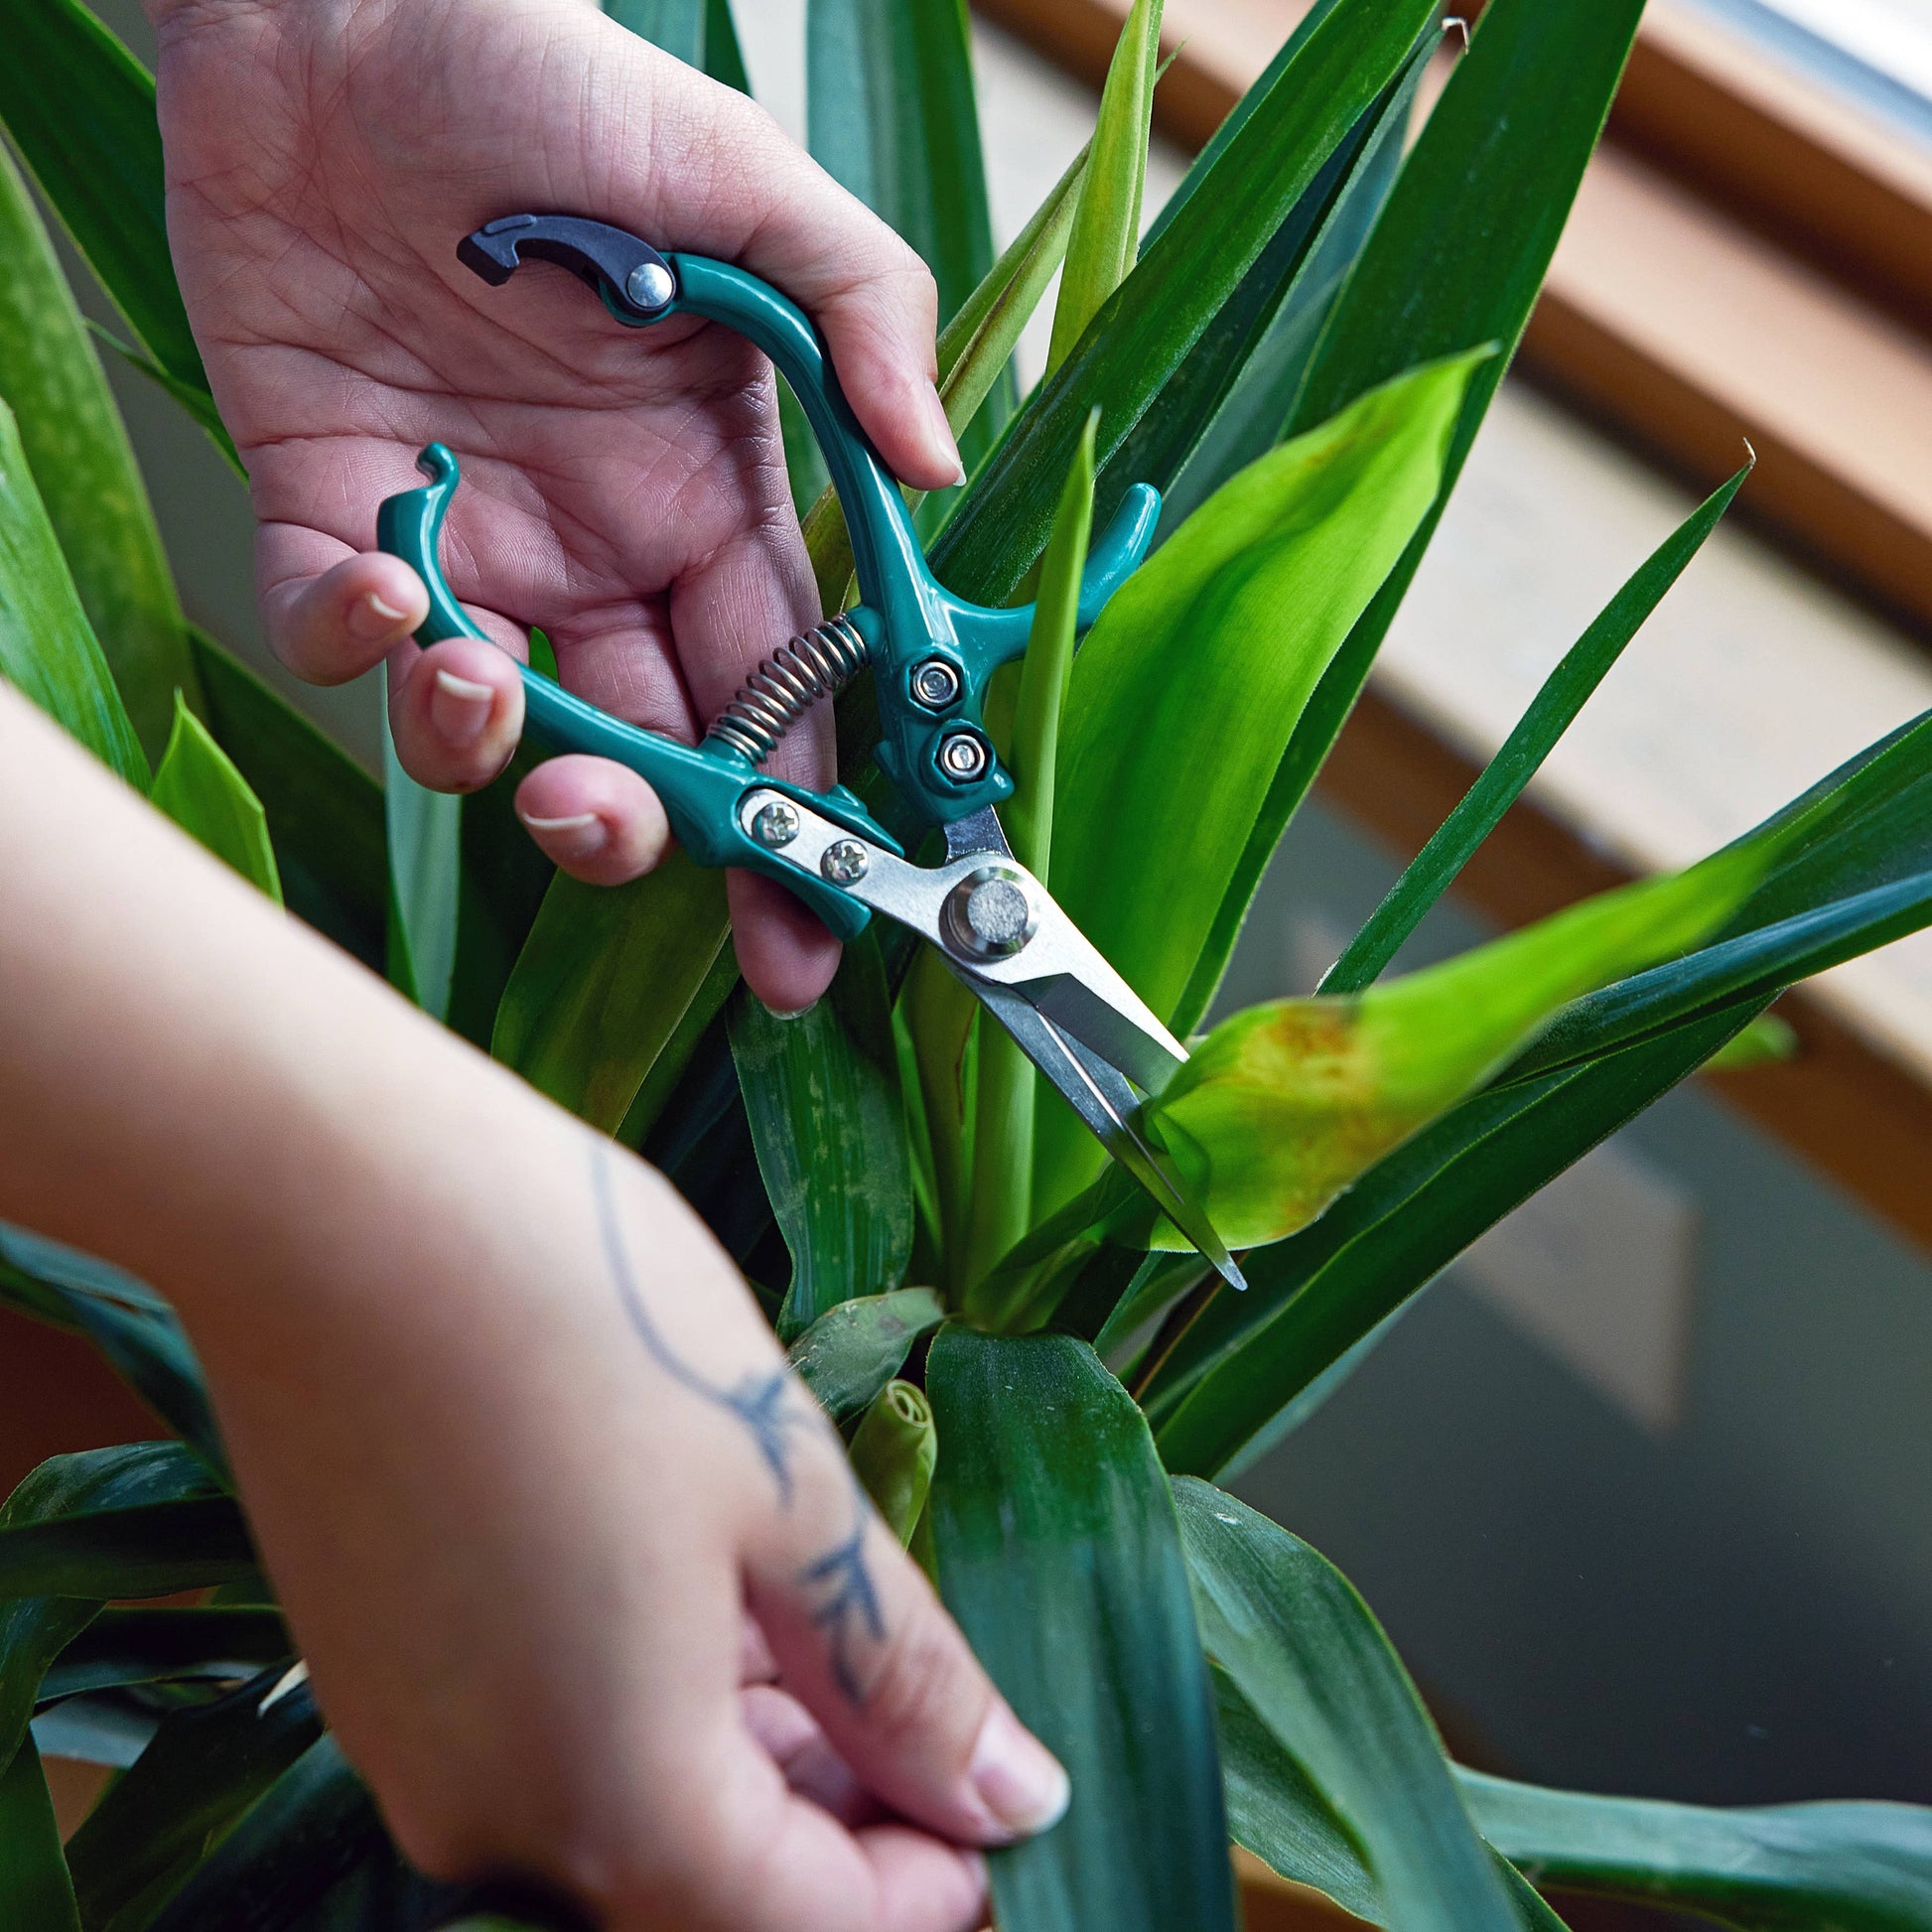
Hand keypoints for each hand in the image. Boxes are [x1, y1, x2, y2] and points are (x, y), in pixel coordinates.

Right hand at [0, 684, 1065, 1930]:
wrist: (332, 1200)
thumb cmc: (592, 1326)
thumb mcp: (788, 1495)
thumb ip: (900, 1674)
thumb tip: (1017, 1795)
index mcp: (617, 1804)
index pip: (808, 1928)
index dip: (929, 1885)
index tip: (999, 1795)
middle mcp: (490, 1819)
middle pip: (705, 1885)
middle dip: (840, 1814)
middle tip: (928, 1700)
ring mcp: (411, 1747)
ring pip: (623, 1811)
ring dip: (747, 1752)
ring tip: (829, 1634)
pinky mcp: (372, 1667)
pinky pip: (542, 1741)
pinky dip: (646, 1704)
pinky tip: (703, 1594)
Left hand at [149, 0, 963, 1011]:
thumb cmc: (553, 78)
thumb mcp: (746, 183)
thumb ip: (862, 320)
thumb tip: (940, 473)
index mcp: (710, 498)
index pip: (780, 690)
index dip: (804, 808)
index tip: (822, 907)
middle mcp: (596, 544)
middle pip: (641, 743)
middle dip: (641, 828)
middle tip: (619, 831)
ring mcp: (467, 536)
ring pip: (486, 725)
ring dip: (484, 750)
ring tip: (480, 688)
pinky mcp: (326, 503)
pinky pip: (335, 631)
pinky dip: (351, 644)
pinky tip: (382, 584)